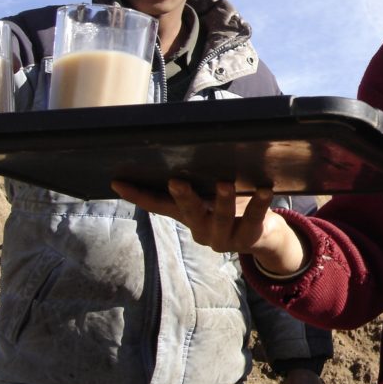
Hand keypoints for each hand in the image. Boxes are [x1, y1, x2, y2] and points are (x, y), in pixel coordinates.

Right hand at [111, 179, 307, 274]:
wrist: (263, 238)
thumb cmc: (234, 208)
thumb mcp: (212, 196)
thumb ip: (200, 181)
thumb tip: (188, 145)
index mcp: (188, 216)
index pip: (159, 206)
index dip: (138, 195)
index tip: (117, 181)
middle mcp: (201, 229)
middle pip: (189, 212)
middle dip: (183, 197)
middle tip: (176, 181)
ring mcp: (223, 237)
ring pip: (221, 217)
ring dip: (223, 200)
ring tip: (225, 183)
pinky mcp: (248, 237)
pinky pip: (253, 218)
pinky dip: (259, 203)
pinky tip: (264, 189)